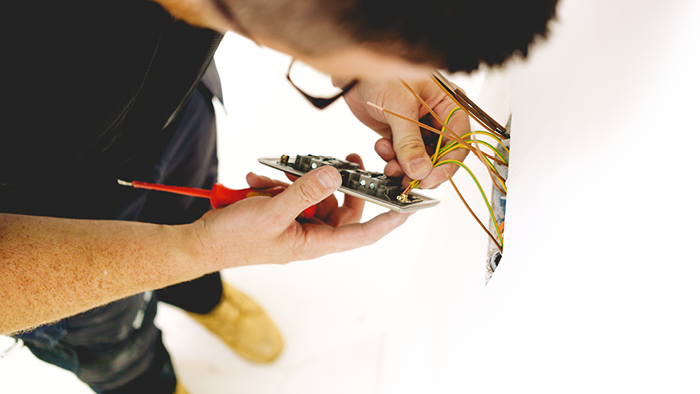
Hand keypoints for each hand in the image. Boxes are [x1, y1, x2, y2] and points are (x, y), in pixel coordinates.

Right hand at [188, 162, 409, 268]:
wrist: (202, 243)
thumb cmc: (234, 240)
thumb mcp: (272, 213)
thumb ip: (305, 192)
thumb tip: (335, 175)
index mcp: (314, 243)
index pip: (362, 234)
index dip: (386, 221)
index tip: (407, 207)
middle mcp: (310, 233)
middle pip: (341, 207)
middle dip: (341, 183)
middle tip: (344, 159)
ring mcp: (296, 223)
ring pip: (315, 196)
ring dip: (297, 182)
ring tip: (273, 177)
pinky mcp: (281, 213)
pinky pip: (292, 193)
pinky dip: (278, 184)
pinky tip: (258, 181)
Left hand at [338, 76, 469, 188]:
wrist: (353, 72)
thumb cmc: (382, 73)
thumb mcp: (400, 106)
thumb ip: (410, 141)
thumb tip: (420, 170)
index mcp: (448, 105)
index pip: (459, 142)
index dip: (447, 164)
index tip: (430, 179)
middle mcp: (436, 118)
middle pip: (440, 155)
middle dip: (422, 169)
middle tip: (408, 181)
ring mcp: (418, 127)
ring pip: (420, 160)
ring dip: (404, 166)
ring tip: (390, 164)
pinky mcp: (400, 134)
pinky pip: (402, 156)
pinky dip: (392, 158)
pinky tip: (382, 146)